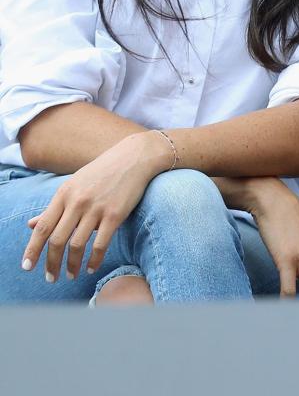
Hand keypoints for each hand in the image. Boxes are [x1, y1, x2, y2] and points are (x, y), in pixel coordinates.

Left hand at [21, 131, 170, 281]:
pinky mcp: (115, 214)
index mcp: (64, 193)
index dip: (32, 249)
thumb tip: (31, 225)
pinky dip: (94, 260)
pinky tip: (90, 268)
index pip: (43, 227)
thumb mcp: (74, 184)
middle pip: (57, 240)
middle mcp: (77, 201)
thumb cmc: (103, 171)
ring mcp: (96, 208)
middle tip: (51, 278)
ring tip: (70, 275)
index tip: (27, 267)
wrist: (134, 157)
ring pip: (77, 245)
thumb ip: (55, 206)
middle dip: (51, 264)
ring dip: (71, 265)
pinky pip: (100, 244)